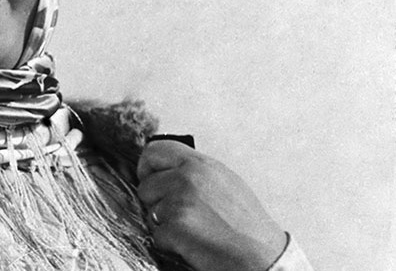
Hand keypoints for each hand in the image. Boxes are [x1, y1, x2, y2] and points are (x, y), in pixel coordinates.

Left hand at [137, 141, 286, 270]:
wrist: (261, 255)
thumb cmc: (247, 224)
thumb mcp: (224, 182)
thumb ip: (194, 172)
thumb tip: (166, 170)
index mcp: (200, 164)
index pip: (154, 150)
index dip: (147, 167)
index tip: (150, 178)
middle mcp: (187, 178)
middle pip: (145, 185)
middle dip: (154, 201)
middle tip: (176, 213)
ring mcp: (179, 201)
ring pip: (150, 211)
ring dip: (165, 224)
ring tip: (193, 229)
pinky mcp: (175, 226)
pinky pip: (156, 234)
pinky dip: (170, 243)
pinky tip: (194, 242)